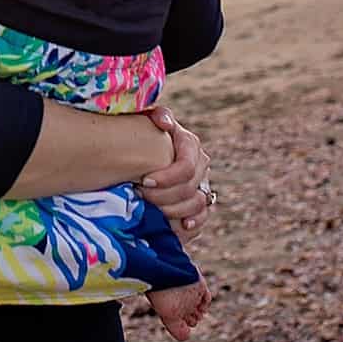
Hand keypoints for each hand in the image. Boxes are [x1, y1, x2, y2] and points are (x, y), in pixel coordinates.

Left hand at [139, 106, 211, 242]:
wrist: (140, 153)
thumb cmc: (140, 135)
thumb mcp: (146, 119)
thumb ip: (156, 115)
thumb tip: (164, 122)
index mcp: (189, 144)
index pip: (187, 167)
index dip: (167, 178)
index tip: (143, 181)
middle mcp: (201, 165)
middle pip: (191, 189)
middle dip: (164, 196)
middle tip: (140, 196)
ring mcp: (202, 185)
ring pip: (198, 205)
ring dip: (173, 211)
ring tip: (152, 211)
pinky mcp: (199, 205)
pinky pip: (202, 219)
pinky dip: (191, 225)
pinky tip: (178, 226)